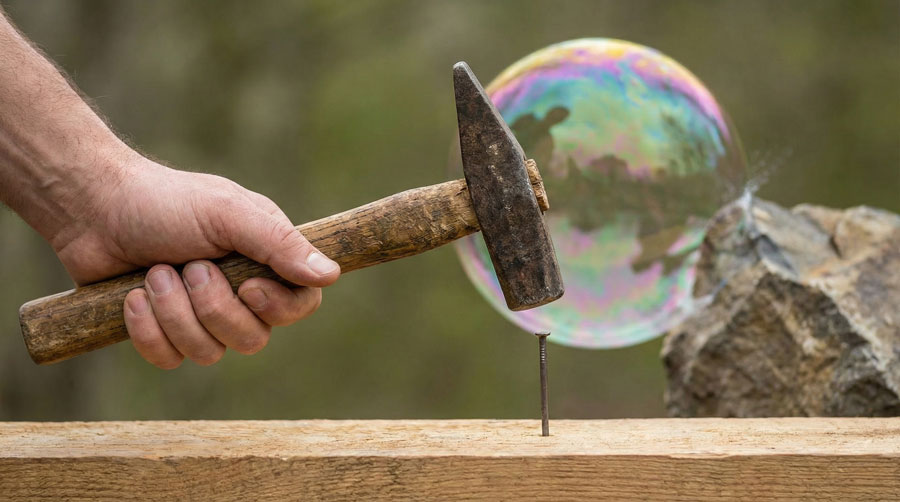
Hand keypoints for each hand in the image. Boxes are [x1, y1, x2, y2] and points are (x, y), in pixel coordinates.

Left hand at [52, 153, 339, 368]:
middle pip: (254, 338)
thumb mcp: (227, 214)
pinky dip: (148, 330)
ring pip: (209, 353)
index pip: (300, 304)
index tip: (248, 287)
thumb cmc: (164, 202)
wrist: (93, 210)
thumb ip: (280, 244)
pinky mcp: (165, 333)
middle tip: (189, 267)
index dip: (278, 308)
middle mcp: (240, 291)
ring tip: (154, 274)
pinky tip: (133, 297)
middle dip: (212, 307)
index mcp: (265, 258)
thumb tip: (330, 275)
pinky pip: (171, 360)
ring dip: (175, 313)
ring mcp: (201, 316)